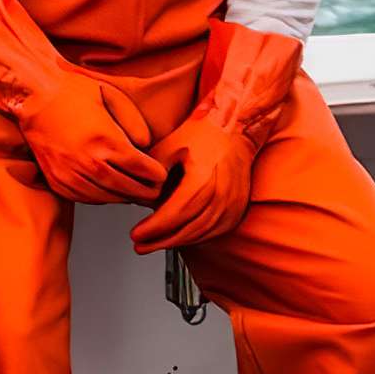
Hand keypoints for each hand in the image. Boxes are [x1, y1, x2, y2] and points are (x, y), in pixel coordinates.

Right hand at [0, 0, 164, 204]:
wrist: (32, 95)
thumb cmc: (71, 91)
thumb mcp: (111, 95)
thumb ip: (135, 122)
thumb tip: (146, 147)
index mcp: (105, 142)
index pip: (144, 171)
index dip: (157, 174)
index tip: (160, 173)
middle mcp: (88, 163)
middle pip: (130, 190)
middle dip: (147, 192)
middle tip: (154, 190)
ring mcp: (70, 175)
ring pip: (109, 198)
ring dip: (124, 196)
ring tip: (134, 191)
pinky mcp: (57, 181)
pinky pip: (86, 199)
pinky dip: (101, 197)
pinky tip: (108, 189)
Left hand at [129, 20, 302, 253]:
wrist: (234, 128)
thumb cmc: (202, 134)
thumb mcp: (168, 147)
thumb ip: (152, 175)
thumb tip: (138, 199)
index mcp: (202, 179)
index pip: (175, 214)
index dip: (154, 228)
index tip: (136, 234)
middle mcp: (221, 195)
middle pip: (188, 229)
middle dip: (161, 241)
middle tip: (140, 245)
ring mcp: (233, 204)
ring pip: (202, 234)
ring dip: (176, 242)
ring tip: (154, 244)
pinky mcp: (238, 208)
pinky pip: (215, 231)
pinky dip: (195, 237)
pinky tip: (179, 238)